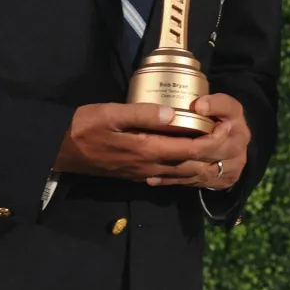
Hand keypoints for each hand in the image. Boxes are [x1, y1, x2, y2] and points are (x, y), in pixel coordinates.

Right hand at [53, 98, 248, 189]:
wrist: (58, 151)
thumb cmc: (82, 127)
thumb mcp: (110, 113)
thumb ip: (141, 113)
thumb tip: (173, 113)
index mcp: (145, 149)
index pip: (190, 149)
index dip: (212, 140)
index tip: (227, 126)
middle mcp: (148, 166)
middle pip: (191, 165)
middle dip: (214, 154)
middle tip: (231, 136)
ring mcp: (142, 173)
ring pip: (182, 174)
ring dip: (203, 164)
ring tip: (220, 148)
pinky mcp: (136, 174)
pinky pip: (169, 176)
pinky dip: (186, 170)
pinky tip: (192, 162)